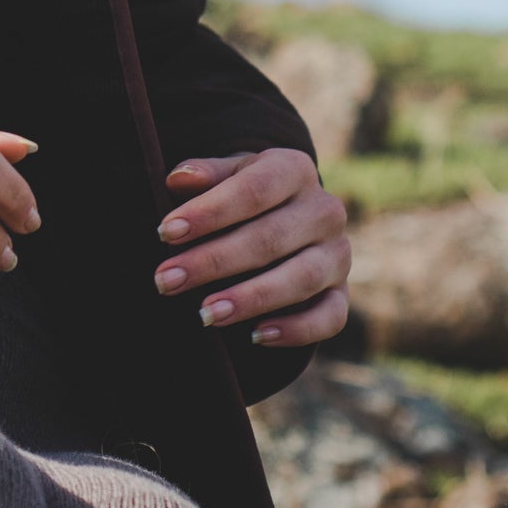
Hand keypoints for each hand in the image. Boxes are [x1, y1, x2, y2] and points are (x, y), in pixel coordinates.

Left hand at [152, 148, 349, 348]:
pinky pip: (329, 317)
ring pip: (300, 279)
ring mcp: (338, 255)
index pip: (254, 189)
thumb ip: (205, 175)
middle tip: (166, 281)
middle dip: (213, 262)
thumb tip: (180, 179)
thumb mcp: (227, 175)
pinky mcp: (341, 293)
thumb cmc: (244, 195)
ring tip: (205, 314)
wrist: (286, 217)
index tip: (166, 232)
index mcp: (294, 170)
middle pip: (270, 238)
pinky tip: (256, 337)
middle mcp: (325, 211)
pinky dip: (296, 330)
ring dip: (250, 299)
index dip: (209, 211)